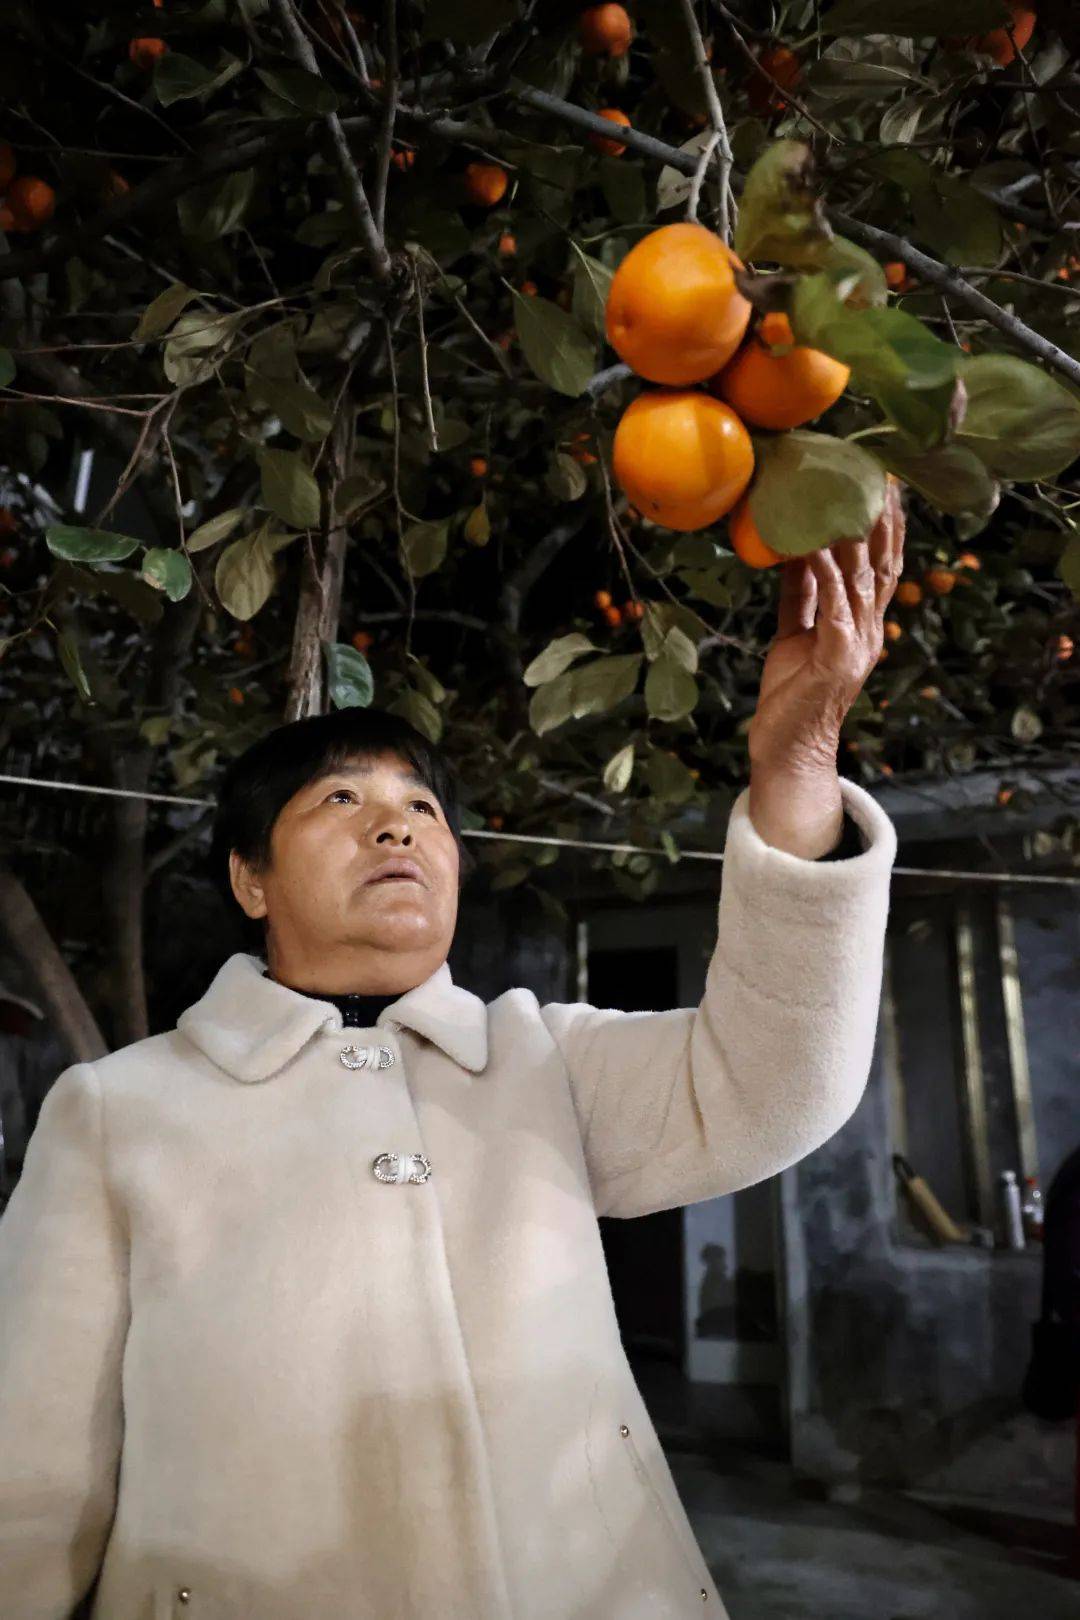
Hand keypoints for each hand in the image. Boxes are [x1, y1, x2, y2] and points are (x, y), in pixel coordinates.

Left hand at [747, 479, 905, 775]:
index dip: (885, 527)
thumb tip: (796, 550)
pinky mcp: (836, 658)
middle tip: (881, 475)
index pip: (881, 567)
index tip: (883, 486)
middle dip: (883, 520)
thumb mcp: (795, 633)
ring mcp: (857, 645)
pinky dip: (825, 570)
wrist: (787, 751)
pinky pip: (833, 604)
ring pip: (861, 578)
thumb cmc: (791, 694)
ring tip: (850, 494)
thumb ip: (801, 595)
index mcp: (863, 625)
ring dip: (856, 535)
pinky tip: (816, 543)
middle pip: (882, 565)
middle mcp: (869, 631)